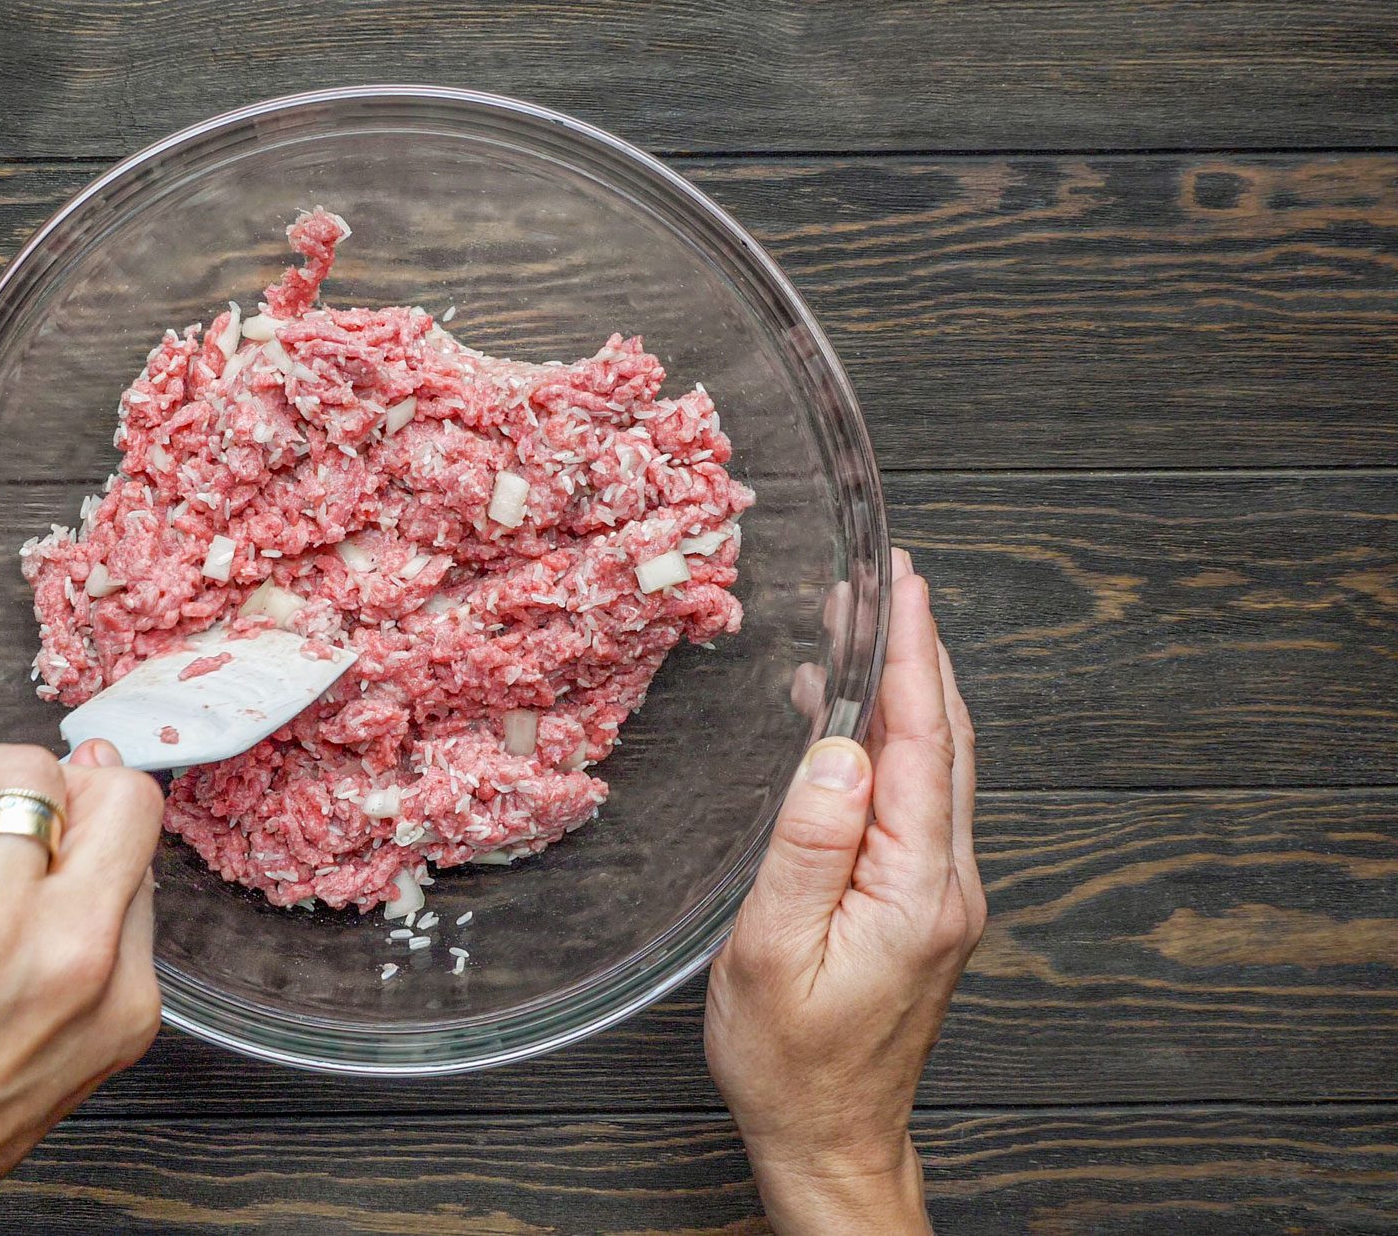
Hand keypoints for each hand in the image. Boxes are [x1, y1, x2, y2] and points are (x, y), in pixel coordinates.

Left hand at [0, 742, 164, 1234]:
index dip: (76, 827)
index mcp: (119, 1003)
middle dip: (50, 783)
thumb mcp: (44, 1062)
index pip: (137, 854)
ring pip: (14, 773)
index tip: (36, 821)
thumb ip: (70, 960)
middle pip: (118, 794)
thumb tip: (56, 857)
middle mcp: (73, 956)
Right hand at [706, 549, 982, 1233]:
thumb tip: (836, 748)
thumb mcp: (773, 950)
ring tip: (860, 632)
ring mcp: (941, 894)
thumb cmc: (790, 1059)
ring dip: (903, 693)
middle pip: (941, 741)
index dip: (911, 655)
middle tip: (889, 582)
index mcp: (915, 886)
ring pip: (932, 767)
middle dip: (917, 652)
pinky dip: (888, 743)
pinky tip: (843, 727)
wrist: (829, 1136)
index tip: (902, 586)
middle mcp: (946, 883)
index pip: (921, 742)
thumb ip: (809, 844)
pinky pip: (913, 801)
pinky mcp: (923, 906)